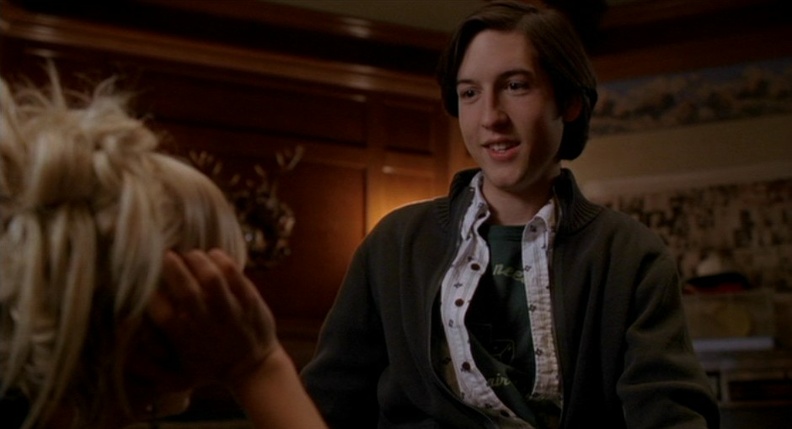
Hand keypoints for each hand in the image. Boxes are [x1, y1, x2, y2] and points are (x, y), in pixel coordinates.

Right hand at [149, 249, 278, 386]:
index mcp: (186, 339)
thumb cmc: (209, 367)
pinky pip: (234, 274)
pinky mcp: (250, 300)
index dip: (151, 295)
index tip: (148, 283)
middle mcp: (207, 324)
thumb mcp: (179, 372)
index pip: (162, 313)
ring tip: (191, 255)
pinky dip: (221, 260)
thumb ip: (152, 358)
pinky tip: (213, 255)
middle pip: (186, 290)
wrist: (253, 368)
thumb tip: (124, 337)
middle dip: (172, 268)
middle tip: (166, 256)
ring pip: (211, 277)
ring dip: (197, 260)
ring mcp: (230, 311)